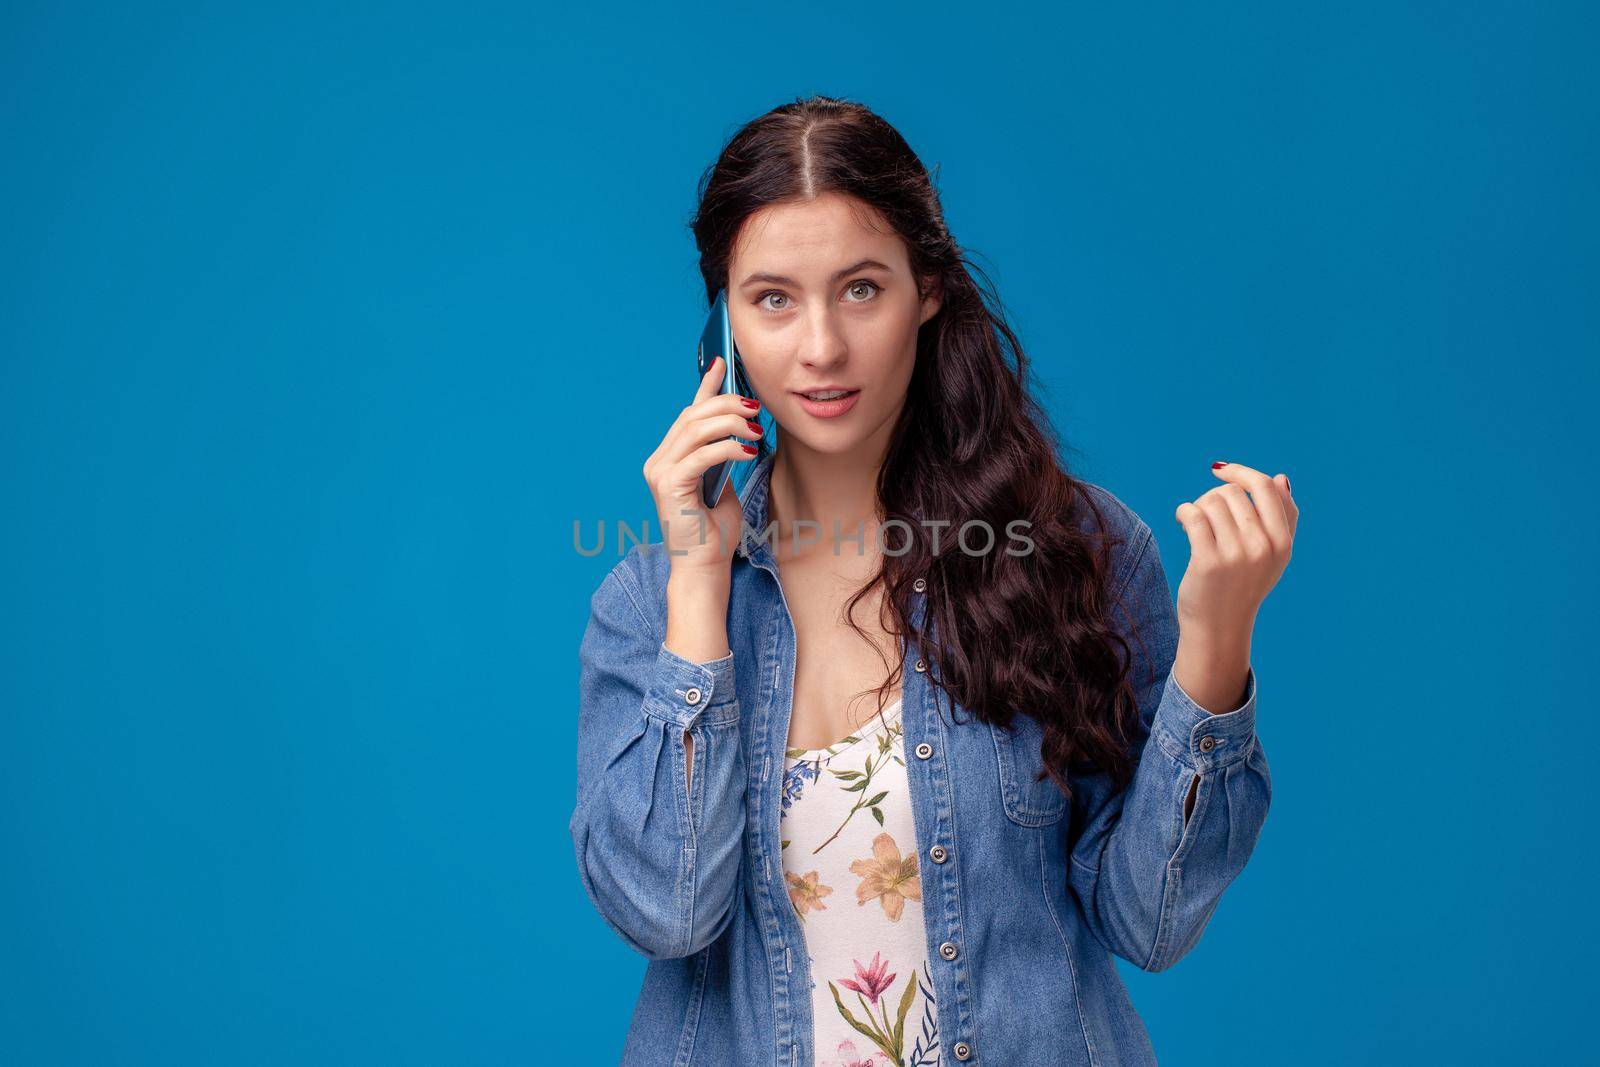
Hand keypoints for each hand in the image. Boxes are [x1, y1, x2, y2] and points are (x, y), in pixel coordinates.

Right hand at [642, 355, 763, 574]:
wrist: (705, 567)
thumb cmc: (715, 532)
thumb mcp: (724, 483)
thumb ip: (723, 455)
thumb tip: (741, 428)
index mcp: (670, 457)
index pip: (689, 413)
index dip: (706, 386)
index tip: (722, 363)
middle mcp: (659, 460)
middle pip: (693, 416)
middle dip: (727, 405)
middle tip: (756, 409)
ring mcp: (660, 471)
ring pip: (696, 429)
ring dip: (731, 424)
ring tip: (756, 432)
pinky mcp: (668, 485)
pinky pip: (701, 455)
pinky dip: (727, 448)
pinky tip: (748, 452)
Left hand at [1170, 461, 1297, 711]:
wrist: (1220, 626)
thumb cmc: (1243, 585)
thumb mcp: (1272, 556)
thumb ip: (1282, 518)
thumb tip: (1280, 478)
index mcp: (1283, 542)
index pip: (1266, 488)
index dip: (1241, 473)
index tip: (1221, 470)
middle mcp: (1265, 547)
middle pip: (1233, 492)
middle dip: (1214, 496)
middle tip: (1204, 514)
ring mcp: (1238, 554)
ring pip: (1211, 502)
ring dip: (1197, 506)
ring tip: (1195, 524)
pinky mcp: (1209, 561)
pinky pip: (1193, 515)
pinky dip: (1183, 512)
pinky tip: (1182, 520)